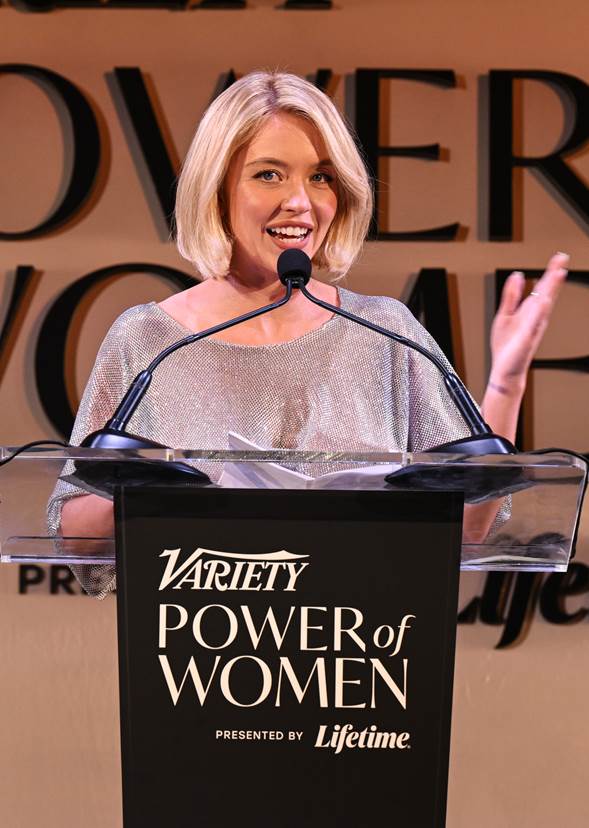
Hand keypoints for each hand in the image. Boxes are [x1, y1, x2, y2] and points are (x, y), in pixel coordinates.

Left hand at [488, 252, 568, 395]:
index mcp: (529, 311)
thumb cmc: (506, 346)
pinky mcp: (527, 339)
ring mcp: (533, 328)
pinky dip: (538, 313)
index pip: (542, 288)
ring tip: (556, 274)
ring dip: (550, 290)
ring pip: (543, 306)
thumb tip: (517, 275)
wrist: (504, 370)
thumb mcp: (504, 315)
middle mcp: (535, 318)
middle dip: (554, 276)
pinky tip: (543, 302)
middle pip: (547, 293)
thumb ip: (511, 296)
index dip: (550, 272)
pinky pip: (534, 324)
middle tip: (562, 259)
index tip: (559, 257)